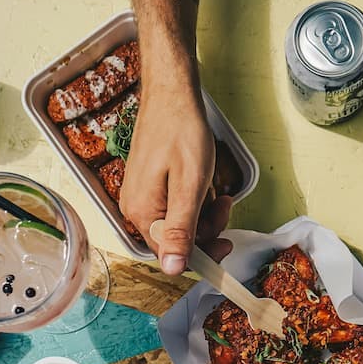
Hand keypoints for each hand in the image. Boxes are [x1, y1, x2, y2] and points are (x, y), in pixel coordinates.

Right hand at [120, 80, 232, 274]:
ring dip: (203, 212)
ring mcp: (141, 196)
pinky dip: (193, 199)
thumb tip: (172, 268)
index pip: (172, 255)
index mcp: (142, 213)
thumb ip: (181, 230)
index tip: (227, 244)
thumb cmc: (181, 132)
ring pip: (179, 223)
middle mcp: (136, 209)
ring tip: (216, 190)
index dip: (203, 253)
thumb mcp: (189, 185)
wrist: (171, 94)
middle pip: (176, 240)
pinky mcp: (149, 186)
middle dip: (206, 227)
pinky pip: (174, 206)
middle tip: (224, 205)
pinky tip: (202, 182)